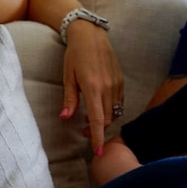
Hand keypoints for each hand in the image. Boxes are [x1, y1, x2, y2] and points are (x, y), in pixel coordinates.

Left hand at [59, 22, 123, 154]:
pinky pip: (118, 102)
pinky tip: (100, 106)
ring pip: (114, 112)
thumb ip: (70, 99)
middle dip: (98, 130)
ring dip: (104, 120)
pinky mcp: (121, 80)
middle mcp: (108, 87)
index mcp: (93, 87)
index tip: (97, 152)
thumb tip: (65, 118)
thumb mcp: (68, 77)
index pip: (98, 120)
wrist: (91, 35)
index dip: (98, 137)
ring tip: (91, 119)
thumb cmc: (76, 55)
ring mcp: (117, 83)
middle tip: (84, 132)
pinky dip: (111, 109)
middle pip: (107, 119)